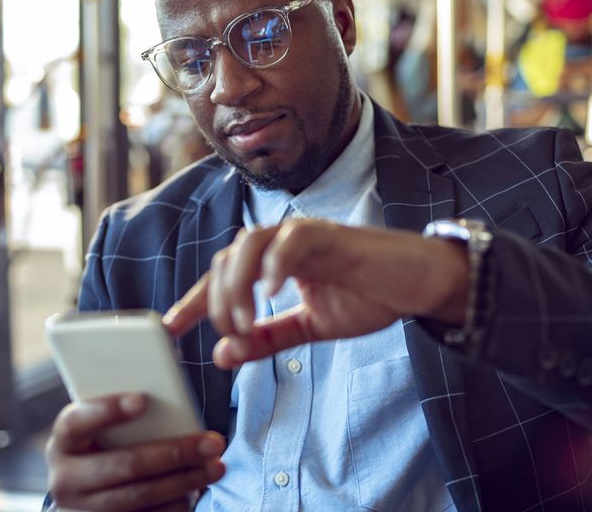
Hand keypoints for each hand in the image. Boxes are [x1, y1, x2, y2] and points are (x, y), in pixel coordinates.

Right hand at [45, 393, 225, 510]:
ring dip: (183, 482)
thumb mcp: (101, 427)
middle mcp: (66, 479)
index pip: (77, 422)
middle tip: (212, 443)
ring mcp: (83, 510)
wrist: (84, 490)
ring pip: (138, 498)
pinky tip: (197, 490)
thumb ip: (126, 411)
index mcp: (64, 442)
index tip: (142, 400)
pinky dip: (175, 505)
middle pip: (124, 465)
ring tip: (215, 467)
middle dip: (173, 454)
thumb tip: (170, 383)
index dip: (107, 411)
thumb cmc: (103, 444)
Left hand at [162, 219, 471, 368]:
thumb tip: (223, 355)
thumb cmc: (371, 296)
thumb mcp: (310, 327)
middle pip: (227, 258)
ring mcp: (306, 235)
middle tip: (229, 334)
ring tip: (244, 320)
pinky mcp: (333, 235)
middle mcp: (283, 242)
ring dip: (237, 284)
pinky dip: (276, 263)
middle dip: (216, 299)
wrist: (422, 284)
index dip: (193, 301)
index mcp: (275, 261)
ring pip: (250, 242)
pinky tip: (271, 293)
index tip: (169, 328)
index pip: (222, 275)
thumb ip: (268, 339)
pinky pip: (293, 239)